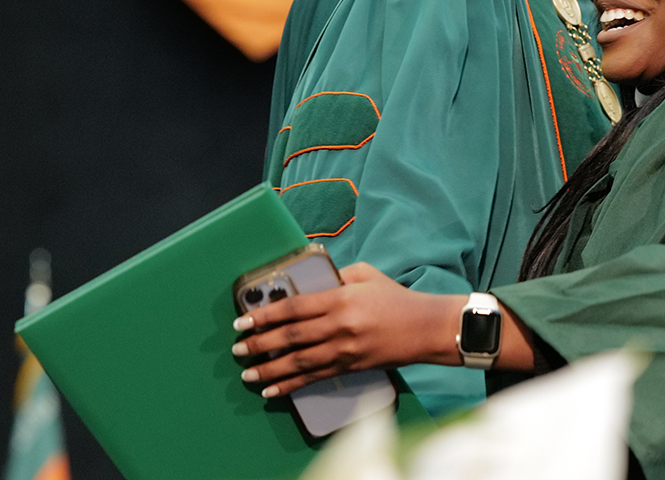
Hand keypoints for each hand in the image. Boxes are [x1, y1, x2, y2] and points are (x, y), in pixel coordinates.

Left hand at [231, 262, 463, 397]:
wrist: (426, 328)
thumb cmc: (396, 298)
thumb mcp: (367, 275)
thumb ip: (338, 275)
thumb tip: (312, 279)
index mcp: (341, 298)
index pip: (294, 307)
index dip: (265, 315)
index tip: (243, 321)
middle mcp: (339, 326)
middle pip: (290, 337)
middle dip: (259, 343)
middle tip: (238, 348)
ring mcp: (344, 350)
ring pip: (298, 362)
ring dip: (269, 369)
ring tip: (247, 373)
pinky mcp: (350, 367)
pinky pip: (314, 378)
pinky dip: (291, 386)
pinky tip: (272, 390)